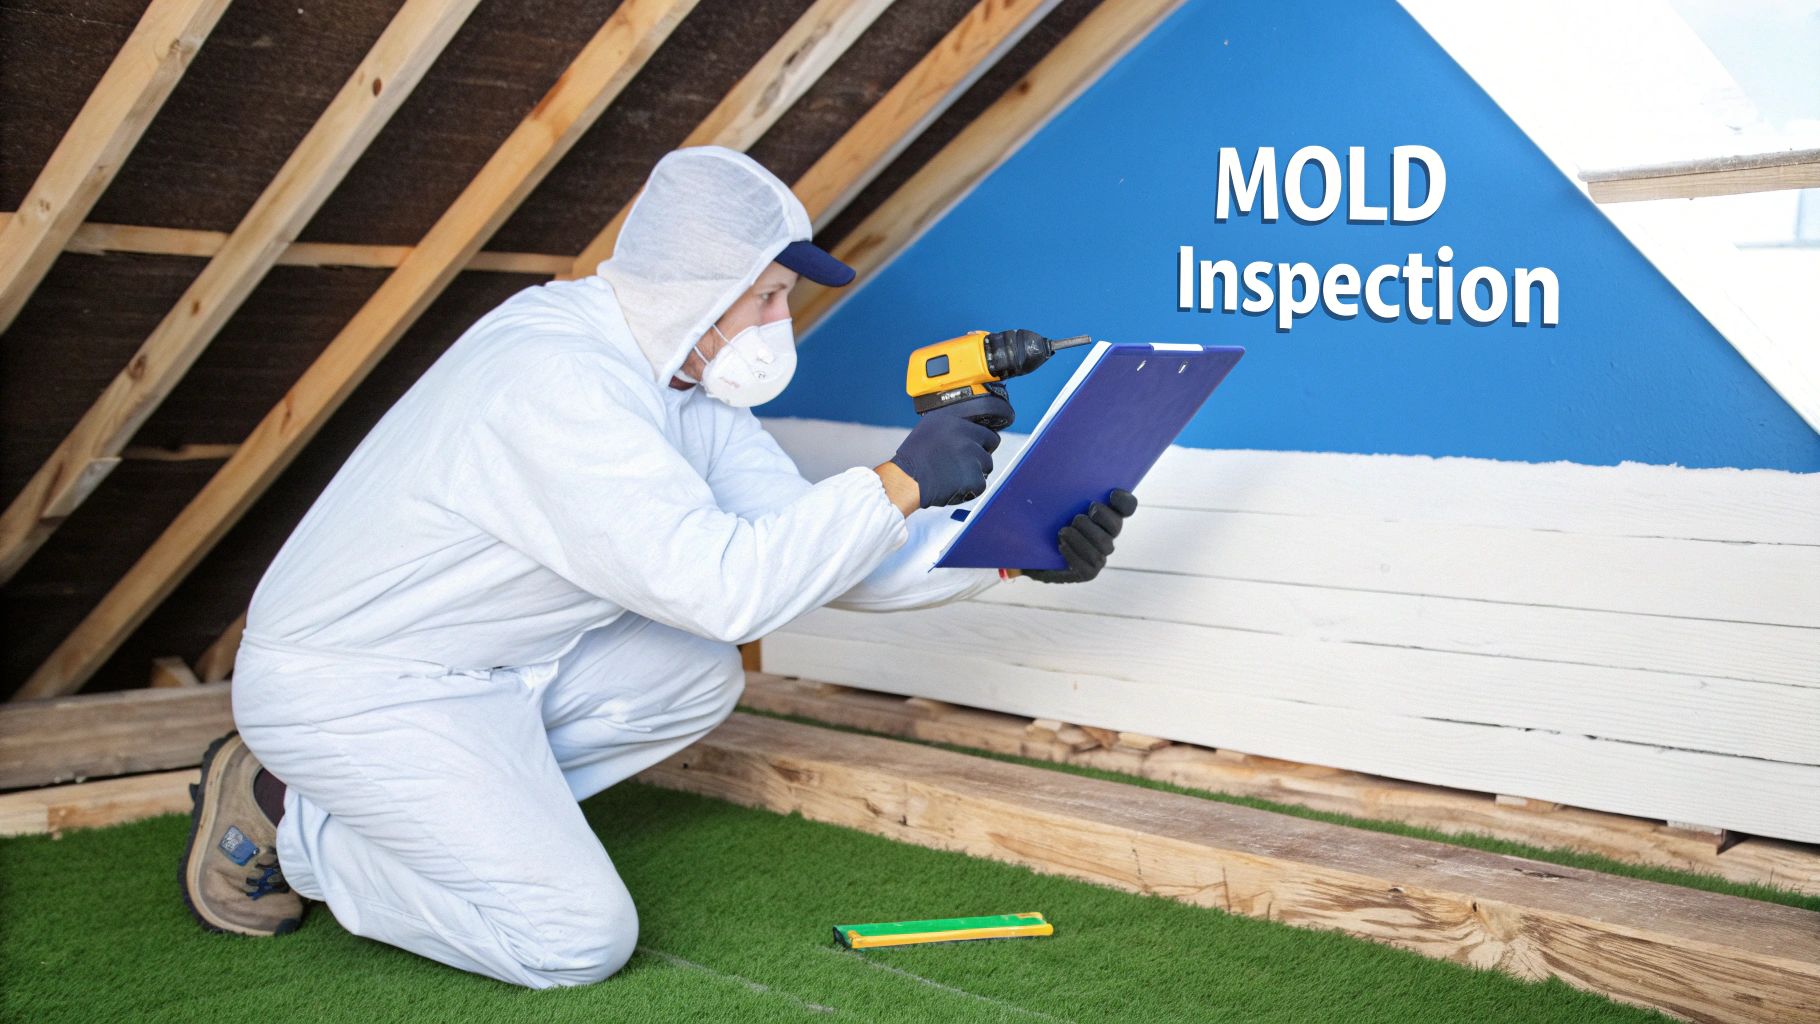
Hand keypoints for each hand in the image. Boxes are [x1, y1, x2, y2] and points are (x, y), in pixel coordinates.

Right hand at [888, 396, 1012, 507]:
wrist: (906, 479)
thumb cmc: (914, 457)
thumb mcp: (930, 428)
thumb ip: (953, 428)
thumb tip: (970, 432)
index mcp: (957, 423)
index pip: (988, 433)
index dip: (981, 444)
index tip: (973, 450)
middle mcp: (967, 437)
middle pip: (989, 450)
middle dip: (979, 459)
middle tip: (961, 465)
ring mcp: (972, 457)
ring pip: (985, 468)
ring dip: (973, 474)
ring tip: (952, 475)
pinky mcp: (973, 477)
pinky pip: (980, 485)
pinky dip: (969, 489)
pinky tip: (952, 485)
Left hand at [1025, 489, 1136, 583]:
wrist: (1031, 550)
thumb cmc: (1044, 521)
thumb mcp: (1052, 503)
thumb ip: (1063, 490)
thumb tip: (1061, 465)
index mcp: (1105, 515)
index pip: (1127, 506)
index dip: (1124, 501)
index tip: (1111, 493)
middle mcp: (1108, 535)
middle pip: (1117, 526)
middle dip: (1101, 518)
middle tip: (1079, 516)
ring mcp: (1100, 555)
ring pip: (1103, 547)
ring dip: (1083, 537)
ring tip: (1063, 531)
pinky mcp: (1089, 572)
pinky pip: (1089, 565)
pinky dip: (1074, 553)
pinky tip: (1060, 545)